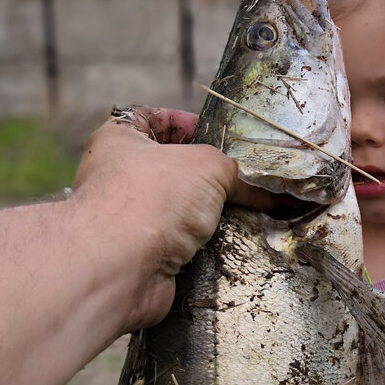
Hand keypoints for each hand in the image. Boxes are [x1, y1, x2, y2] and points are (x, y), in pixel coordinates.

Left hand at [71, 106, 268, 330]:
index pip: (154, 118)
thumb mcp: (207, 165)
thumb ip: (235, 171)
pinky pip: (183, 246)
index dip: (187, 122)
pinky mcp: (143, 256)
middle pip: (172, 169)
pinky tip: (231, 243)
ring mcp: (130, 220)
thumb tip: (266, 189)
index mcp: (119, 140)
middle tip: (242, 180)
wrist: (120, 266)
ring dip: (210, 215)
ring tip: (246, 212)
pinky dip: (205, 246)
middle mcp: (119, 178)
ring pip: (181, 212)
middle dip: (209, 177)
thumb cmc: (152, 198)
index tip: (219, 136)